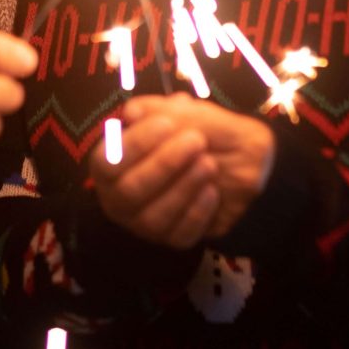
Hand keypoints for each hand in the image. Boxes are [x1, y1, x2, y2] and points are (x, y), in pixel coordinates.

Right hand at [122, 94, 273, 238]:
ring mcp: (144, 222)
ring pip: (153, 217)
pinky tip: (213, 191)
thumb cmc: (199, 132)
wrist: (241, 158)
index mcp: (111, 164)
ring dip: (183, 188)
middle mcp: (120, 197)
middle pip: (130, 190)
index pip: (108, 161)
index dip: (135, 143)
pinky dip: (197, 212)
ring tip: (209, 164)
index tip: (167, 124)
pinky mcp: (172, 238)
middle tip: (196, 141)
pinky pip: (180, 234)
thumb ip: (156, 109)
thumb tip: (131, 113)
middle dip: (164, 164)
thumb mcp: (182, 112)